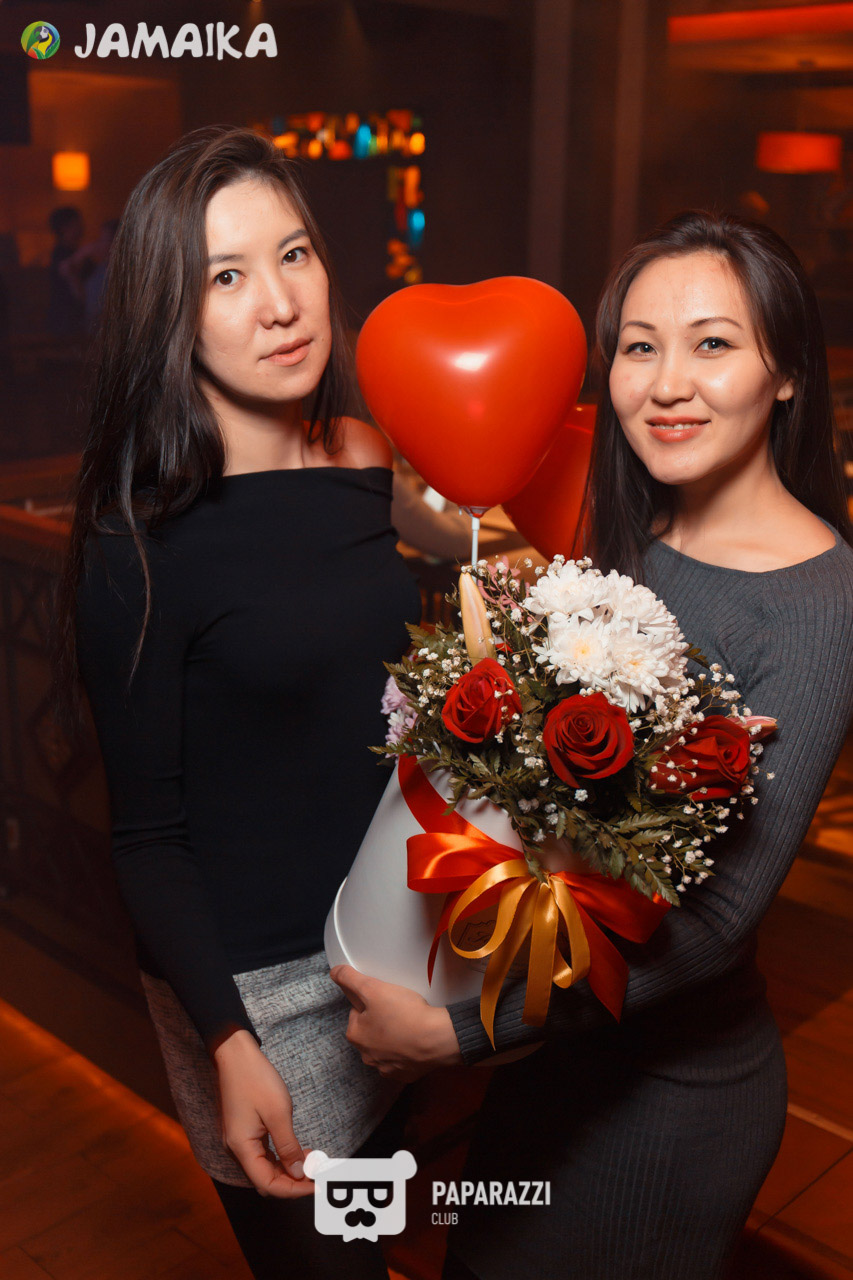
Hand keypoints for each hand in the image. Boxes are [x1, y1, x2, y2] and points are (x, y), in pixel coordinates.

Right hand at [212, 1030, 314, 1198]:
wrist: (234, 1053)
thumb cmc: (255, 1079)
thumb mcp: (278, 1112)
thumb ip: (288, 1146)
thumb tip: (298, 1173)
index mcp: (242, 1148)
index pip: (268, 1184)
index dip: (293, 1190)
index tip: (316, 1184)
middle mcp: (236, 1149)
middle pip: (264, 1180)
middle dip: (291, 1182)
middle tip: (316, 1175)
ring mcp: (238, 1140)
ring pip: (264, 1168)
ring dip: (287, 1170)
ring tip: (311, 1162)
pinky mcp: (242, 1131)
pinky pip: (261, 1154)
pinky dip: (279, 1157)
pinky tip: (297, 1151)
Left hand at [329, 965, 462, 1081]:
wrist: (437, 1039)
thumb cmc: (404, 1014)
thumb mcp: (373, 989)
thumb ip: (350, 979)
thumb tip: (335, 972)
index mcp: (355, 1036)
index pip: (357, 1012)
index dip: (371, 1001)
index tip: (386, 999)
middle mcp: (367, 1057)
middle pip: (370, 1030)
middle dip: (381, 1020)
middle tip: (399, 1009)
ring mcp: (386, 1069)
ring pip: (386, 1046)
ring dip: (393, 1036)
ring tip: (410, 1023)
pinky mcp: (405, 1075)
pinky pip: (402, 1059)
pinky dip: (407, 1050)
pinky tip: (416, 1040)